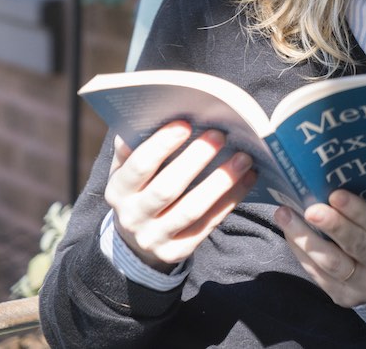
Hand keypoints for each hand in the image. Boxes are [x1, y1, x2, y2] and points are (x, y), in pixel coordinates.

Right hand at [105, 121, 256, 271]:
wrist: (136, 240)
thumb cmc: (141, 189)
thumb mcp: (129, 171)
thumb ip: (137, 147)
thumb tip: (149, 114)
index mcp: (118, 191)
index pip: (138, 166)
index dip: (161, 144)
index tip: (186, 122)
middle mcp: (133, 217)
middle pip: (167, 189)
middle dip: (195, 160)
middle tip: (221, 135)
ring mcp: (154, 238)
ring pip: (192, 210)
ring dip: (221, 182)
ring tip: (244, 157)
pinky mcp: (177, 252)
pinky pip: (208, 225)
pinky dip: (230, 200)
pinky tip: (248, 178)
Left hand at [275, 190, 365, 306]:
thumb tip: (336, 178)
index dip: (359, 211)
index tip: (336, 194)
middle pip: (358, 246)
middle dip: (332, 225)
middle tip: (310, 208)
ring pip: (332, 263)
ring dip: (306, 238)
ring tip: (286, 216)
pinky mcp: (344, 297)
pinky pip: (318, 274)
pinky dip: (301, 251)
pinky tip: (289, 233)